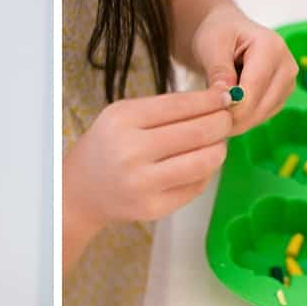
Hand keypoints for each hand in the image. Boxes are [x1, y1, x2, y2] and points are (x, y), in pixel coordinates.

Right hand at [64, 86, 232, 234]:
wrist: (80, 192)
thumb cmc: (107, 147)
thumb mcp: (123, 116)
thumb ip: (166, 107)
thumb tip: (218, 99)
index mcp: (123, 121)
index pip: (181, 105)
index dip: (211, 100)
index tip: (226, 97)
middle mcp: (131, 152)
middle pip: (198, 132)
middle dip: (222, 122)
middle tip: (226, 120)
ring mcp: (143, 184)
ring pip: (204, 162)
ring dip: (220, 149)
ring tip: (217, 143)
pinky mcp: (153, 208)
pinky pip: (196, 187)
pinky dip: (206, 173)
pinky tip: (199, 165)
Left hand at [190, 6, 298, 135]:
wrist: (228, 33)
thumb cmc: (219, 34)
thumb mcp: (211, 45)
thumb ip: (219, 70)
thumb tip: (226, 96)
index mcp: (272, 48)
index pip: (254, 89)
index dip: (232, 108)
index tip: (209, 114)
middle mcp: (287, 66)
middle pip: (261, 106)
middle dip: (233, 118)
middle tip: (206, 119)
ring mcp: (287, 83)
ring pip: (262, 115)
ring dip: (237, 121)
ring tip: (214, 112)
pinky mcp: (281, 96)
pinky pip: (262, 117)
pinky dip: (243, 119)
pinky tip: (226, 111)